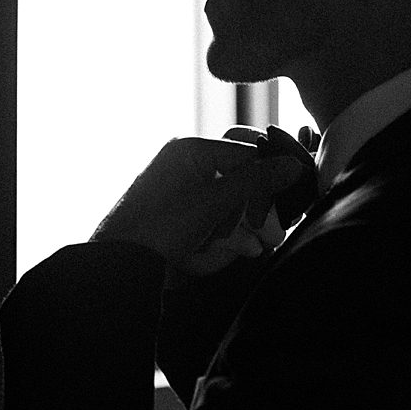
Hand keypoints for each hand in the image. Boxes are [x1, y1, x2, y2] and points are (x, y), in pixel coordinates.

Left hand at [90, 125, 316, 274]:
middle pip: (235, 181)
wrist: (118, 260)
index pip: (246, 155)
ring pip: (222, 203)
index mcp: (190, 149)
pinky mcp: (169, 212)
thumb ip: (257, 182)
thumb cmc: (162, 226)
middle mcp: (181, 162)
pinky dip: (217, 234)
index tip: (286, 204)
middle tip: (272, 234)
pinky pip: (204, 217)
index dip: (267, 182)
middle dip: (254, 211)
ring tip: (251, 247)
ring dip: (237, 227)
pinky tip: (228, 251)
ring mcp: (174, 188)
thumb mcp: (217, 202)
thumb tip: (292, 165)